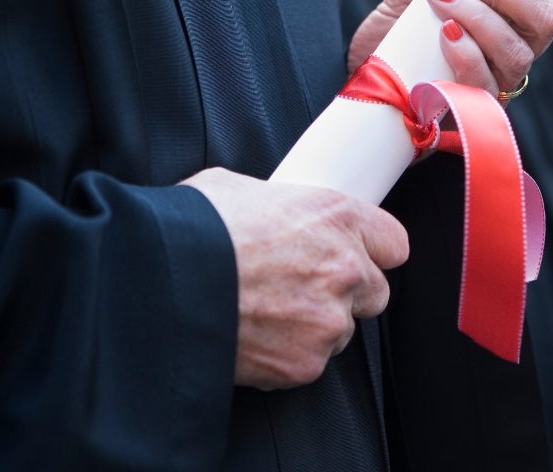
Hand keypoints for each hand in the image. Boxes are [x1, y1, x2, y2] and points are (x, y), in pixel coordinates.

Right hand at [180, 168, 407, 389]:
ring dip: (313, 326)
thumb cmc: (191, 228)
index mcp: (335, 216)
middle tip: (301, 288)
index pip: (393, 242)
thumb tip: (270, 211)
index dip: (373, 251)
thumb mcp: (238, 189)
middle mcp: (345, 267)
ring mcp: (329, 319)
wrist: (159, 283)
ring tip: (266, 313)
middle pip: (375, 292)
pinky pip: (308, 363)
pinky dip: (286, 356)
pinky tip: (252, 336)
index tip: (356, 256)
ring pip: (341, 331)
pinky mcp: (305, 362)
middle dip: (346, 294)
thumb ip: (277, 204)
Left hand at [348, 0, 552, 98]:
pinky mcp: (474, 111)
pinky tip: (445, 34)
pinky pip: (486, 85)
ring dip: (479, 16)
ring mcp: (499, 83)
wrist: (361, 86)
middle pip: (547, 20)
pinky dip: (468, 54)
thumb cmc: (395, 41)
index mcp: (519, 19)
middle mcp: (520, 51)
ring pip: (517, 51)